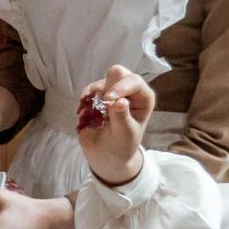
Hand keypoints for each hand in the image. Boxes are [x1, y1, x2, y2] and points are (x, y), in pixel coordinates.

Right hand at [76, 66, 155, 186]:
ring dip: (93, 98)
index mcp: (143, 98)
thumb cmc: (122, 145)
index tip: (107, 100)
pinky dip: (84, 101)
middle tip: (101, 105)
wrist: (107, 155)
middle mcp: (130, 91)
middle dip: (106, 88)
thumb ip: (122, 117)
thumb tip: (119, 101)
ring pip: (100, 82)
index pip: (133, 81)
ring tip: (92, 116)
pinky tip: (85, 115)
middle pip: (117, 73)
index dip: (120, 87)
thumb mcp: (124, 134)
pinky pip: (88, 91)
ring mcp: (112, 92)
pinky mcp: (98, 96)